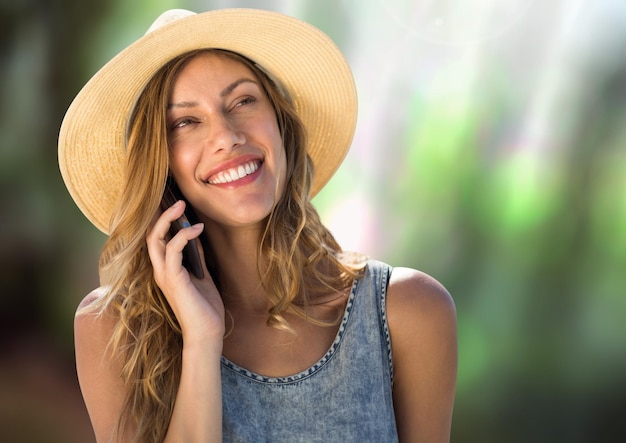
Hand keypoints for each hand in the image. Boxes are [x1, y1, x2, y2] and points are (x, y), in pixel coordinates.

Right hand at [146, 199, 224, 347]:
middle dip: (161, 215)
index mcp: (165, 270)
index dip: (161, 221)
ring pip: (155, 240)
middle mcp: (160, 271)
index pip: (155, 240)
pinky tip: (197, 229)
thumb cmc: (205, 308)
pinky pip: (172, 250)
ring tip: (183, 207)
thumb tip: (195, 236)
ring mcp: (164, 275)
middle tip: (177, 200)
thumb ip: (195, 257)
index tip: (174, 204)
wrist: (207, 333)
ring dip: (169, 220)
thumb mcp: (201, 275)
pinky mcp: (173, 280)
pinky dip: (184, 236)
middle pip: (150, 235)